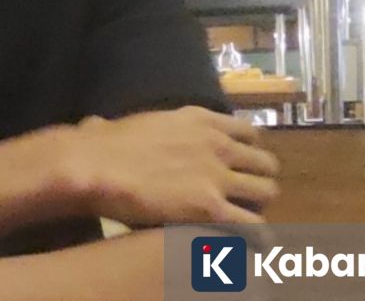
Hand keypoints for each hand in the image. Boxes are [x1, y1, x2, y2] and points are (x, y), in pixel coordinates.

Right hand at [46, 106, 280, 225]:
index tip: (242, 165)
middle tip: (246, 196)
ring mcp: (217, 175)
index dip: (249, 151)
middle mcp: (216, 143)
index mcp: (199, 119)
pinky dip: (259, 236)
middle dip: (259, 179)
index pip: (248, 132)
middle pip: (264, 162)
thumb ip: (138, 125)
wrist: (96, 164)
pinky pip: (254, 225)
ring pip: (267, 191)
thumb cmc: (101, 144)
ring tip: (248, 219)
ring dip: (260, 206)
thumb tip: (97, 125)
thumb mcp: (132, 123)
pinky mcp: (212, 207)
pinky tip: (257, 245)